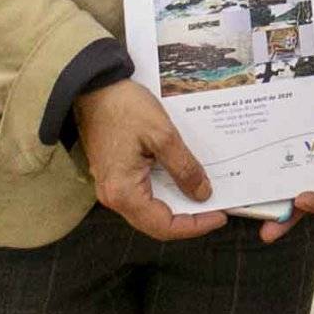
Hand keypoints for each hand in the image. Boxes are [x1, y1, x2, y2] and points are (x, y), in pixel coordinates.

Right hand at [74, 79, 228, 240]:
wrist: (94, 87)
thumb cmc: (124, 108)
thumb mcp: (162, 135)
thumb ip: (183, 168)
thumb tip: (202, 194)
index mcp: (123, 192)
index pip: (164, 225)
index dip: (195, 225)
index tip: (220, 215)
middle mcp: (114, 197)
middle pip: (156, 222)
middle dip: (188, 218)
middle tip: (217, 207)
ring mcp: (112, 187)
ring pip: (150, 209)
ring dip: (178, 205)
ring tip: (205, 194)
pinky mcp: (115, 175)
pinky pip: (143, 194)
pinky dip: (166, 192)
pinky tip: (183, 180)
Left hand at [258, 35, 313, 243]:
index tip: (301, 200)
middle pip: (305, 191)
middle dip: (287, 216)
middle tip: (266, 230)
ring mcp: (299, 138)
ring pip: (284, 175)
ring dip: (268, 197)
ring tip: (244, 211)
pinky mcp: (282, 125)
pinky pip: (269, 148)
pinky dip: (257, 164)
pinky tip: (238, 170)